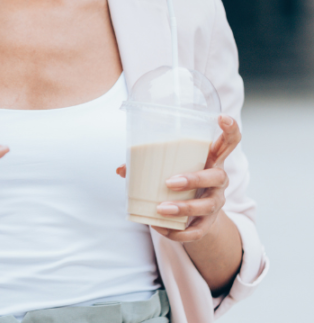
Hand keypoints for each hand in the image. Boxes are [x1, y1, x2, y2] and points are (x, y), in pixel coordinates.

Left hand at [116, 115, 240, 241]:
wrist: (198, 213)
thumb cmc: (183, 179)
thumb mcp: (170, 167)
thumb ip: (147, 164)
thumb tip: (121, 169)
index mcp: (211, 159)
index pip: (230, 142)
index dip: (230, 130)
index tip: (222, 118)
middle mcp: (219, 180)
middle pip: (217, 177)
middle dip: (194, 179)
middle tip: (170, 182)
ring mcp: (217, 202)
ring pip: (207, 205)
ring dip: (184, 208)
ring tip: (161, 209)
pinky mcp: (210, 223)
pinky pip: (198, 231)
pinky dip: (179, 232)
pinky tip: (160, 229)